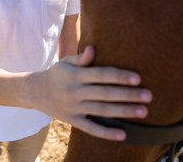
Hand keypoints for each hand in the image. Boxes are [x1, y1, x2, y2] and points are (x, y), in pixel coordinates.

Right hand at [28, 46, 151, 140]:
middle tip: (148, 96)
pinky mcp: (72, 120)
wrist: (34, 91)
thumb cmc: (56, 74)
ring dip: (124, 112)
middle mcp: (75, 91)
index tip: (137, 78)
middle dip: (128, 95)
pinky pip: (91, 128)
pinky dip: (106, 132)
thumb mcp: (66, 62)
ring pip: (102, 111)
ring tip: (143, 111)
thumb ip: (81, 58)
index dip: (119, 76)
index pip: (101, 75)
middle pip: (105, 94)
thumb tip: (93, 49)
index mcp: (76, 75)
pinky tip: (123, 134)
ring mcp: (74, 107)